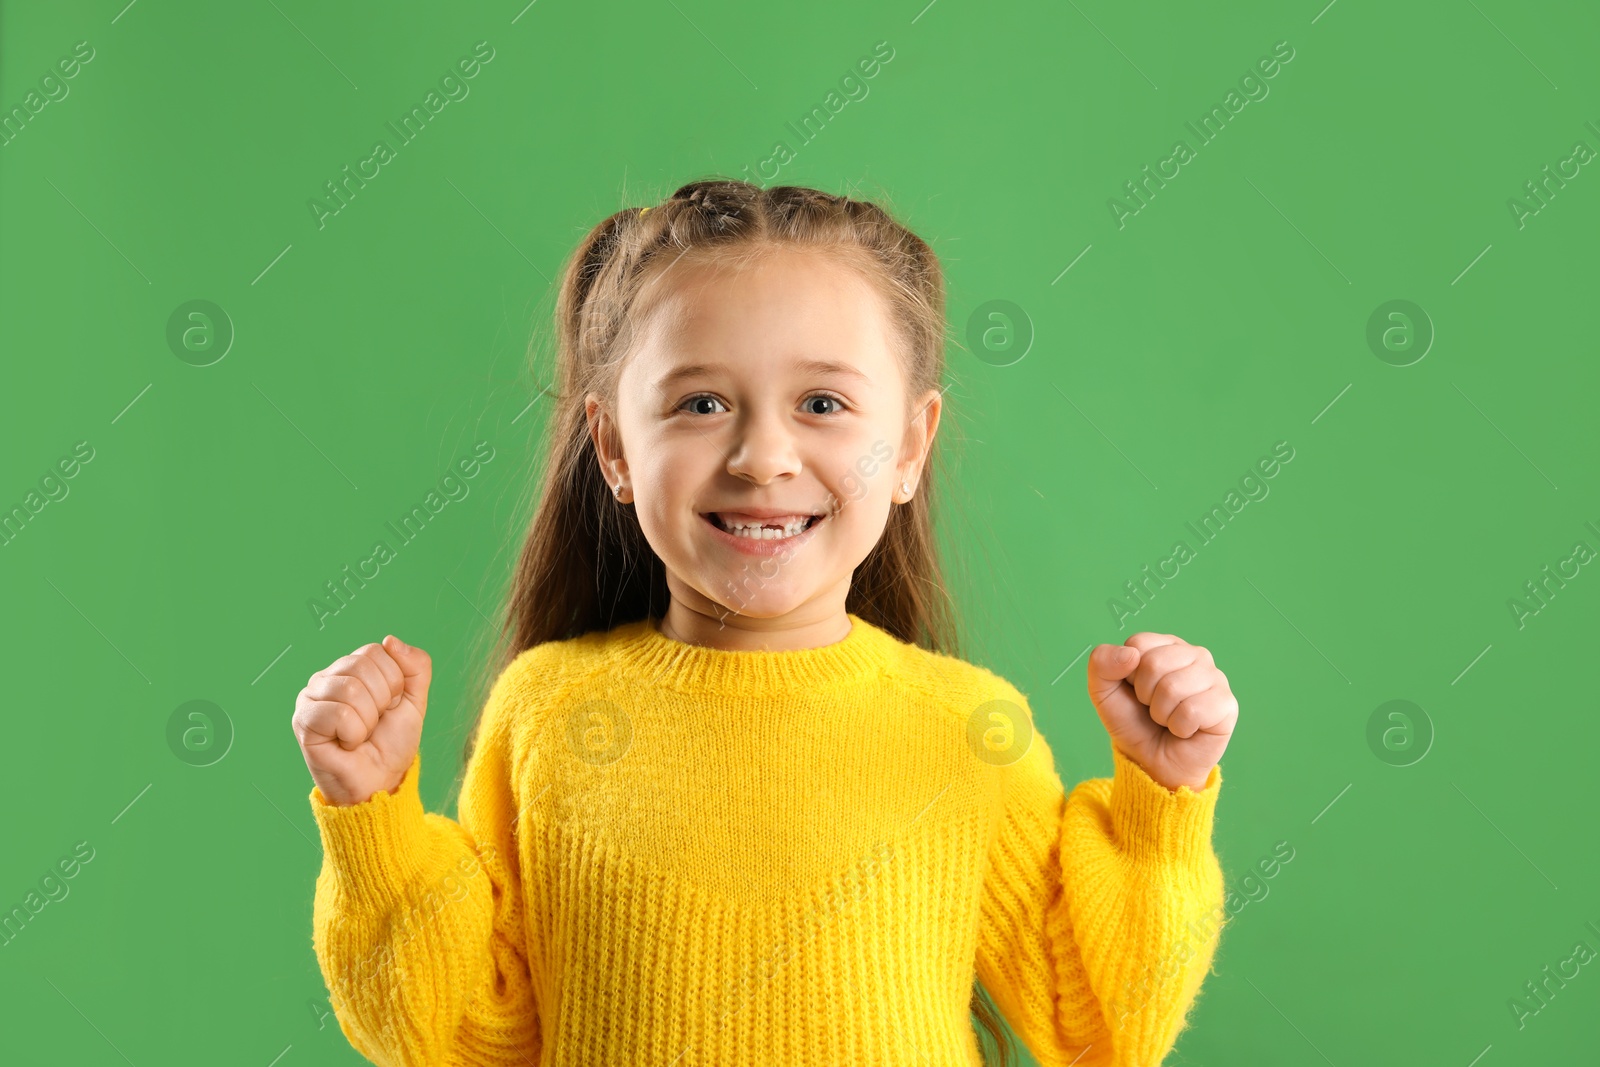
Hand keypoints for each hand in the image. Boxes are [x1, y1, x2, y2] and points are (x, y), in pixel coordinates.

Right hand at [292, 635, 431, 806]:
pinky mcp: (303, 721)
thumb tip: (391, 640)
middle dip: (382, 700)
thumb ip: (415, 666)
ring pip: (352, 690)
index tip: (388, 706)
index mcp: (350, 667)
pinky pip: (340, 714)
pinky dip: (354, 734)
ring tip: (360, 734)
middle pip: (362, 665)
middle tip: (374, 723)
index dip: (393, 682)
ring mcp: (310, 698)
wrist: (381, 780)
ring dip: (368, 720)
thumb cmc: (392, 742)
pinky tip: (347, 744)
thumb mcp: (415, 700)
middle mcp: (325, 677)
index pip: (376, 651)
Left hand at [1085, 632, 1236, 792]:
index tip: (1136, 691)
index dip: (1128, 675)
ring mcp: (1215, 678)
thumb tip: (1130, 654)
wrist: (1153, 763)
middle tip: (1153, 709)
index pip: (1138, 644)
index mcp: (1166, 645)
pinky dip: (1179, 727)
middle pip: (1154, 663)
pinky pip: (1191, 711)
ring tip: (1168, 719)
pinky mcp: (1226, 704)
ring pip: (1172, 688)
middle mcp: (1195, 655)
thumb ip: (1102, 662)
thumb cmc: (1133, 723)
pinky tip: (1186, 730)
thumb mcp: (1104, 692)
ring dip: (1161, 713)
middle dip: (1144, 695)